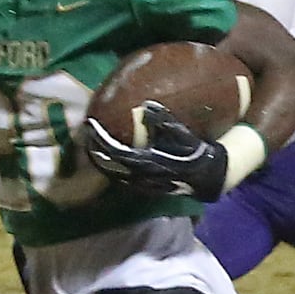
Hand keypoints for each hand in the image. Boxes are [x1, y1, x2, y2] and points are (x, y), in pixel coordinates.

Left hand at [81, 105, 233, 199]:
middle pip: (111, 166)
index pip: (118, 153)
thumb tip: (147, 105)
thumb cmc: (196, 152)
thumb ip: (165, 121)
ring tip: (92, 145)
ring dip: (102, 160)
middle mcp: (143, 176)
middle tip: (86, 135)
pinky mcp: (147, 188)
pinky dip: (112, 168)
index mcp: (149, 163)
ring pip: (115, 174)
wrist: (208, 176)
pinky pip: (123, 178)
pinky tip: (108, 158)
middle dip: (96, 151)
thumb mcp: (184, 136)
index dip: (102, 141)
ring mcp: (144, 184)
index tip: (90, 128)